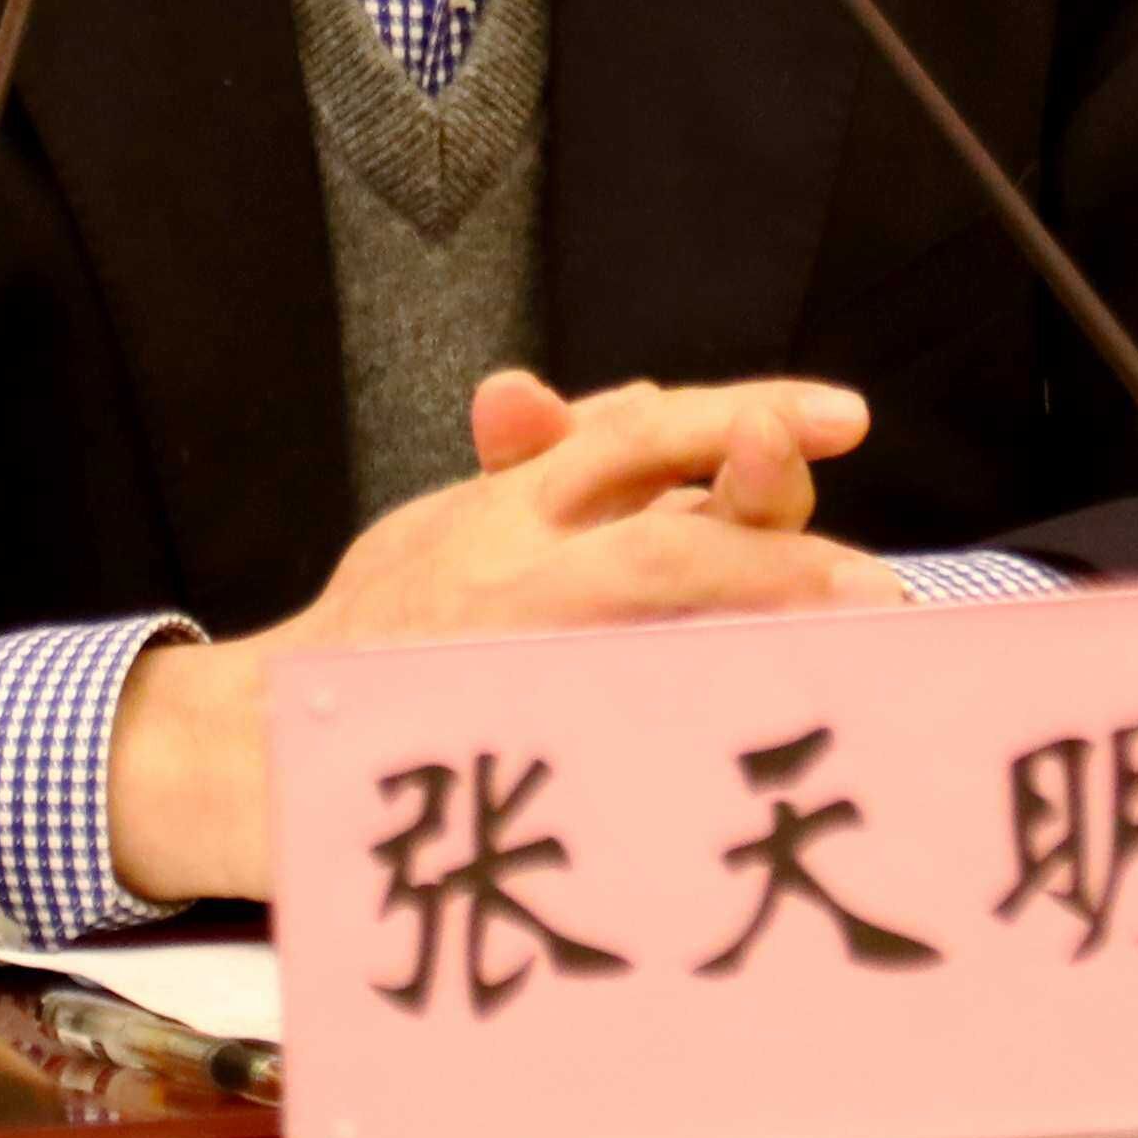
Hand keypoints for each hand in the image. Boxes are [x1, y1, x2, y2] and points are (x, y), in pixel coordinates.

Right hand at [106, 369, 903, 901]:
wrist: (260, 741)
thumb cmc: (386, 631)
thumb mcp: (459, 521)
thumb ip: (552, 462)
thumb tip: (645, 396)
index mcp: (515, 507)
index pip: (643, 434)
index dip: (745, 421)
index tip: (839, 417)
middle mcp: (516, 574)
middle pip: (667, 541)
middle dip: (775, 548)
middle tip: (877, 583)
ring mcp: (511, 663)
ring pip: (652, 629)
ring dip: (760, 632)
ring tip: (857, 645)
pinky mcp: (502, 741)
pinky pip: (621, 727)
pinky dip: (701, 722)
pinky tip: (771, 729)